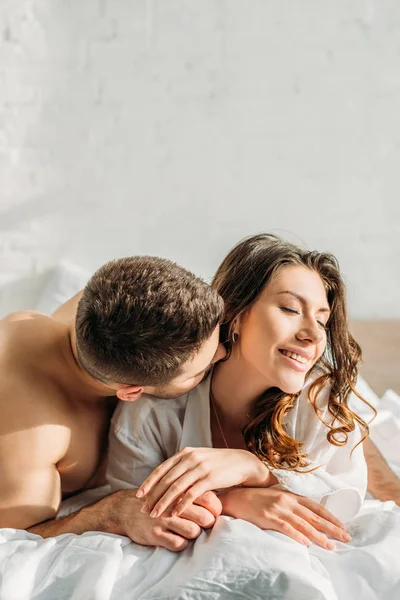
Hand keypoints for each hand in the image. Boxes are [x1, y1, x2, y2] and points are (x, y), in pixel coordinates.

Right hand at [106, 489, 220, 551]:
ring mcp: (164, 519)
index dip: (215, 509)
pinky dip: (182, 544)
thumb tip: (217, 499)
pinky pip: (179, 544)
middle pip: (204, 517)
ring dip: (195, 534)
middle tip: (204, 525)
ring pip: (193, 531)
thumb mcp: (172, 489)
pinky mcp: (155, 534)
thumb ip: (191, 491)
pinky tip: (177, 538)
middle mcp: (173, 504)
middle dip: (208, 524)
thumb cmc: (156, 499)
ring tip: (190, 530)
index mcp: (180, 490)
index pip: (209, 499)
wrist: (125, 509)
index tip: (213, 513)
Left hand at [136, 447, 273, 517]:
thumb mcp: (198, 459)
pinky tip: (174, 514)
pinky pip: (192, 493)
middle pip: (166, 480)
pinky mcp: (210, 478)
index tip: (138, 495)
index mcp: (185, 453)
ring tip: (155, 515)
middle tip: (143, 510)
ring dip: (163, 503)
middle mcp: (190, 458)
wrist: (241, 462)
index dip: (149, 483)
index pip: (161, 469)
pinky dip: (181, 504)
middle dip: (153, 496)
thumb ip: (182, 465)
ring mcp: (200, 468)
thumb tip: (165, 478)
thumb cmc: (217, 464)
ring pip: (176, 488)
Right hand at [219, 487, 351, 550]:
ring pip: (303, 523)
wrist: (234, 497)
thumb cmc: (254, 498)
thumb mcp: (275, 497)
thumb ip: (290, 503)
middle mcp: (286, 500)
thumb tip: (305, 515)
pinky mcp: (267, 517)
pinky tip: (306, 543)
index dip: (330, 517)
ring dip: (318, 535)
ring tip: (330, 545)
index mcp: (290, 495)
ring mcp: (277, 508)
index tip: (342, 526)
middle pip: (313, 516)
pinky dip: (296, 535)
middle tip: (346, 537)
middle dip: (331, 528)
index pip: (315, 506)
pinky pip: (285, 527)